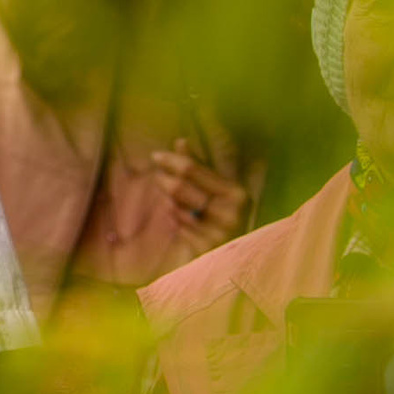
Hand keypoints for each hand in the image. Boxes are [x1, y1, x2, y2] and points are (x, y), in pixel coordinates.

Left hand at [153, 138, 251, 256]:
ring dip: (170, 202)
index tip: (156, 155)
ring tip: (177, 201)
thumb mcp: (219, 187)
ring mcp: (218, 233)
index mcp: (236, 193)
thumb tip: (181, 141)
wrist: (238, 253)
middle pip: (179, 187)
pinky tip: (182, 218)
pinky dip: (175, 219)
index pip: (193, 169)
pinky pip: (177, 226)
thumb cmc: (226, 212)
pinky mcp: (205, 249)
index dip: (171, 160)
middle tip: (157, 177)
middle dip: (163, 179)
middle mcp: (230, 213)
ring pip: (175, 208)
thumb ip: (200, 165)